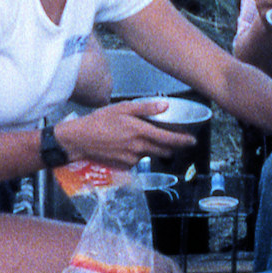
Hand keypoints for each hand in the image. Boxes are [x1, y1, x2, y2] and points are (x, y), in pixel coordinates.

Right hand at [53, 99, 195, 168]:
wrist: (80, 140)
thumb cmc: (99, 121)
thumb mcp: (122, 108)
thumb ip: (145, 108)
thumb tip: (165, 106)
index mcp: (140, 132)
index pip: (168, 139)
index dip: (183, 141)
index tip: (191, 140)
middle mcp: (138, 148)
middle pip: (164, 151)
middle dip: (172, 147)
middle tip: (175, 140)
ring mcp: (132, 159)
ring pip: (151, 155)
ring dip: (154, 149)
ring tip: (145, 139)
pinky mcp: (125, 167)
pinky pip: (138, 161)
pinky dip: (139, 154)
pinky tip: (129, 145)